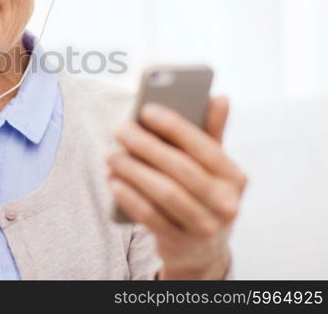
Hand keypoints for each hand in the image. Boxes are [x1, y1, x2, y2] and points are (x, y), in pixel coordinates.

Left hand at [107, 96, 247, 278]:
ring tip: (111, 154)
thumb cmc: (202, 194)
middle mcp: (225, 204)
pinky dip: (129, 197)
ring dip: (133, 171)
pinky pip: (150, 216)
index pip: (204, 146)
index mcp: (235, 178)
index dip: (174, 126)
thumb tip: (219, 97)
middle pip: (180, 169)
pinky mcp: (180, 243)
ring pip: (164, 193)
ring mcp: (204, 227)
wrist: (201, 249)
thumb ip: (212, 133)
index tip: (145, 109)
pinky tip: (113, 181)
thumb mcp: (213, 168)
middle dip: (146, 146)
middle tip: (119, 129)